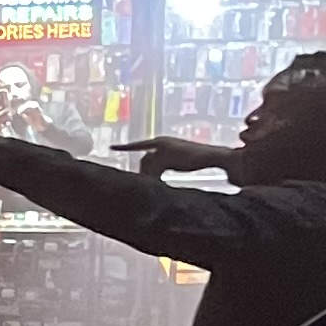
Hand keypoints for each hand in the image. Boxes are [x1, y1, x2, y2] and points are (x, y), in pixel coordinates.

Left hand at [114, 134, 234, 179]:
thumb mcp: (174, 161)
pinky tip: (158, 183)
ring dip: (152, 177)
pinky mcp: (168, 155)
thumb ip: (161, 164)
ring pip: (149, 166)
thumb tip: (148, 176)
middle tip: (154, 183)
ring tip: (160, 184)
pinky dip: (156, 177)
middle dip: (146, 174)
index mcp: (161, 141)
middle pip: (144, 161)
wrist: (213, 155)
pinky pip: (156, 169)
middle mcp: (160, 142)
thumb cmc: (196, 159)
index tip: (112, 147)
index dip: (125, 146)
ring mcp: (163, 147)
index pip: (139, 145)